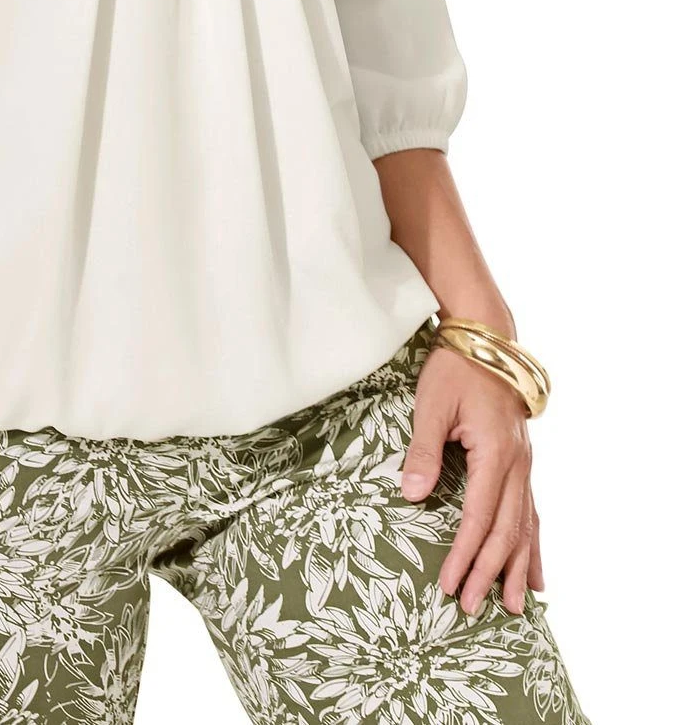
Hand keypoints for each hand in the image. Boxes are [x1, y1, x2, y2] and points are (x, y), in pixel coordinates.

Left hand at [400, 341, 546, 615]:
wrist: (486, 340)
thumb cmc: (455, 370)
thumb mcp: (432, 406)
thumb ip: (423, 452)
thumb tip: (412, 497)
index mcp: (495, 454)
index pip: (478, 517)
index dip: (465, 554)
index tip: (450, 584)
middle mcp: (517, 466)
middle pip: (506, 531)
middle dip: (490, 572)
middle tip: (473, 607)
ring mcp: (524, 465)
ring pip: (526, 527)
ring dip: (518, 567)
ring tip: (515, 606)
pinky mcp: (522, 463)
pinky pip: (531, 512)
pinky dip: (532, 545)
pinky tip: (536, 571)